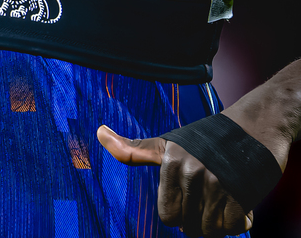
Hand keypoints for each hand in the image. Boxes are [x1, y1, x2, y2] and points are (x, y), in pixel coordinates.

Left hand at [96, 125, 252, 236]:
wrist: (254, 127)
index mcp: (170, 161)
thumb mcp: (168, 144)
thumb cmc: (206, 141)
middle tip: (209, 195)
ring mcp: (216, 183)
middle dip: (200, 218)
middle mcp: (191, 171)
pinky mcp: (240, 194)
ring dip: (220, 221)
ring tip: (224, 195)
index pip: (167, 215)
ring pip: (211, 231)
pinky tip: (240, 200)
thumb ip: (134, 149)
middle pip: (189, 226)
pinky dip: (239, 221)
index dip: (179, 211)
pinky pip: (233, 229)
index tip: (189, 195)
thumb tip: (99, 133)